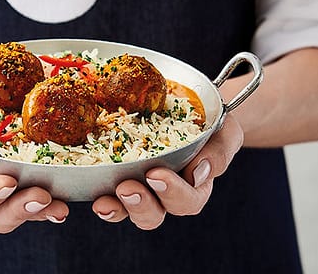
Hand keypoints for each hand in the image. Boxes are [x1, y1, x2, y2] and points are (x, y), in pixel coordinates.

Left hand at [91, 114, 242, 229]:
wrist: (195, 104)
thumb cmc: (213, 121)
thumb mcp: (225, 131)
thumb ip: (219, 151)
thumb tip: (198, 171)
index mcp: (194, 186)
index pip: (187, 200)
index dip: (173, 192)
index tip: (157, 174)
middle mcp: (167, 193)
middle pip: (155, 213)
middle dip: (140, 204)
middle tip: (127, 187)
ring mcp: (142, 186)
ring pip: (129, 210)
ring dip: (117, 208)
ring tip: (104, 200)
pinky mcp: (121, 174)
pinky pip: (110, 191)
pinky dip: (100, 194)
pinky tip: (92, 192)